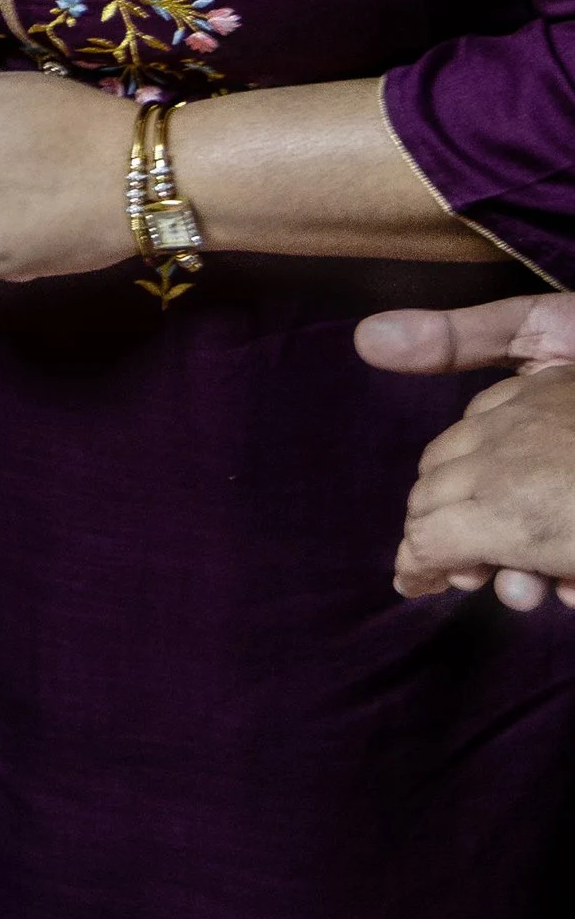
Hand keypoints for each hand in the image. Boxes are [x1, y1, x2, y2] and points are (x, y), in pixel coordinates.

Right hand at [362, 292, 574, 607]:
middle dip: (477, 560)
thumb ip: (457, 340)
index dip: (431, 541)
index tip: (428, 576)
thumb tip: (364, 338)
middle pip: (484, 533)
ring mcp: (568, 495)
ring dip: (528, 577)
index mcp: (512, 437)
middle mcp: (537, 470)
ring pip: (531, 554)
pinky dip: (572, 575)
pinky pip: (570, 562)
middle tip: (493, 580)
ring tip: (549, 588)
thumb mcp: (540, 330)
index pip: (445, 499)